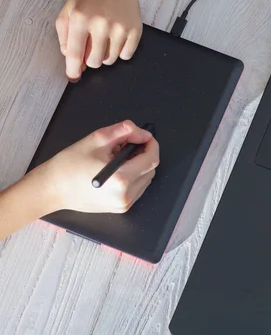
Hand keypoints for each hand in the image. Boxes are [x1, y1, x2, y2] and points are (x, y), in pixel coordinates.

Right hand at [37, 120, 158, 213]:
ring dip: (138, 165)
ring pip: (145, 179)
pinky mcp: (120, 208)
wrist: (51, 189)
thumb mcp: (96, 139)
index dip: (151, 144)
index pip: (151, 159)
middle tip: (126, 145)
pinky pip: (137, 188)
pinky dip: (133, 176)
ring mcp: (123, 204)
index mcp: (121, 179)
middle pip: (150, 169)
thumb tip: (143, 132)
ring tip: (116, 158)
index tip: (145, 136)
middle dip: (142, 153)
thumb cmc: (69, 166)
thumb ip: (124, 131)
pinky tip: (116, 170)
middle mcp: (125, 195)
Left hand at [55, 0, 141, 81]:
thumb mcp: (68, 11)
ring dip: (105, 55)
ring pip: (111, 60)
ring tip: (104, 39)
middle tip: (91, 47)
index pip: (75, 53)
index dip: (73, 70)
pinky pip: (127, 55)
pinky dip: (121, 52)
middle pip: (94, 61)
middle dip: (90, 59)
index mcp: (80, 18)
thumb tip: (73, 61)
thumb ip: (65, 37)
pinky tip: (117, 38)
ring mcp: (120, 27)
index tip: (73, 78)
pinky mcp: (135, 29)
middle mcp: (101, 23)